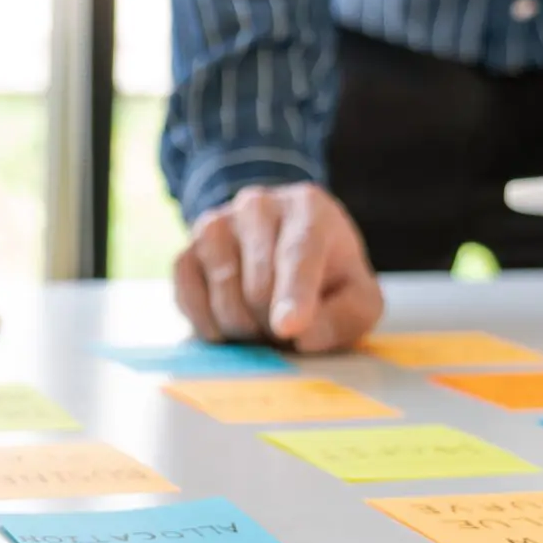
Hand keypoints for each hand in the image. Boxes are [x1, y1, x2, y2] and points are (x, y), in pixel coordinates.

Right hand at [174, 183, 383, 351]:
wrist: (280, 249)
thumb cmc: (326, 275)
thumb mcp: (357, 296)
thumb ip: (346, 316)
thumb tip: (303, 336)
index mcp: (308, 208)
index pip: (299, 252)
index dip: (294, 293)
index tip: (289, 327)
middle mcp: (256, 206)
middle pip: (258, 286)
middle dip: (274, 325)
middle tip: (287, 328)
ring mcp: (215, 226)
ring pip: (222, 297)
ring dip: (245, 329)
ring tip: (263, 321)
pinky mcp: (185, 252)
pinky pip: (189, 301)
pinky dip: (210, 326)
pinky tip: (231, 323)